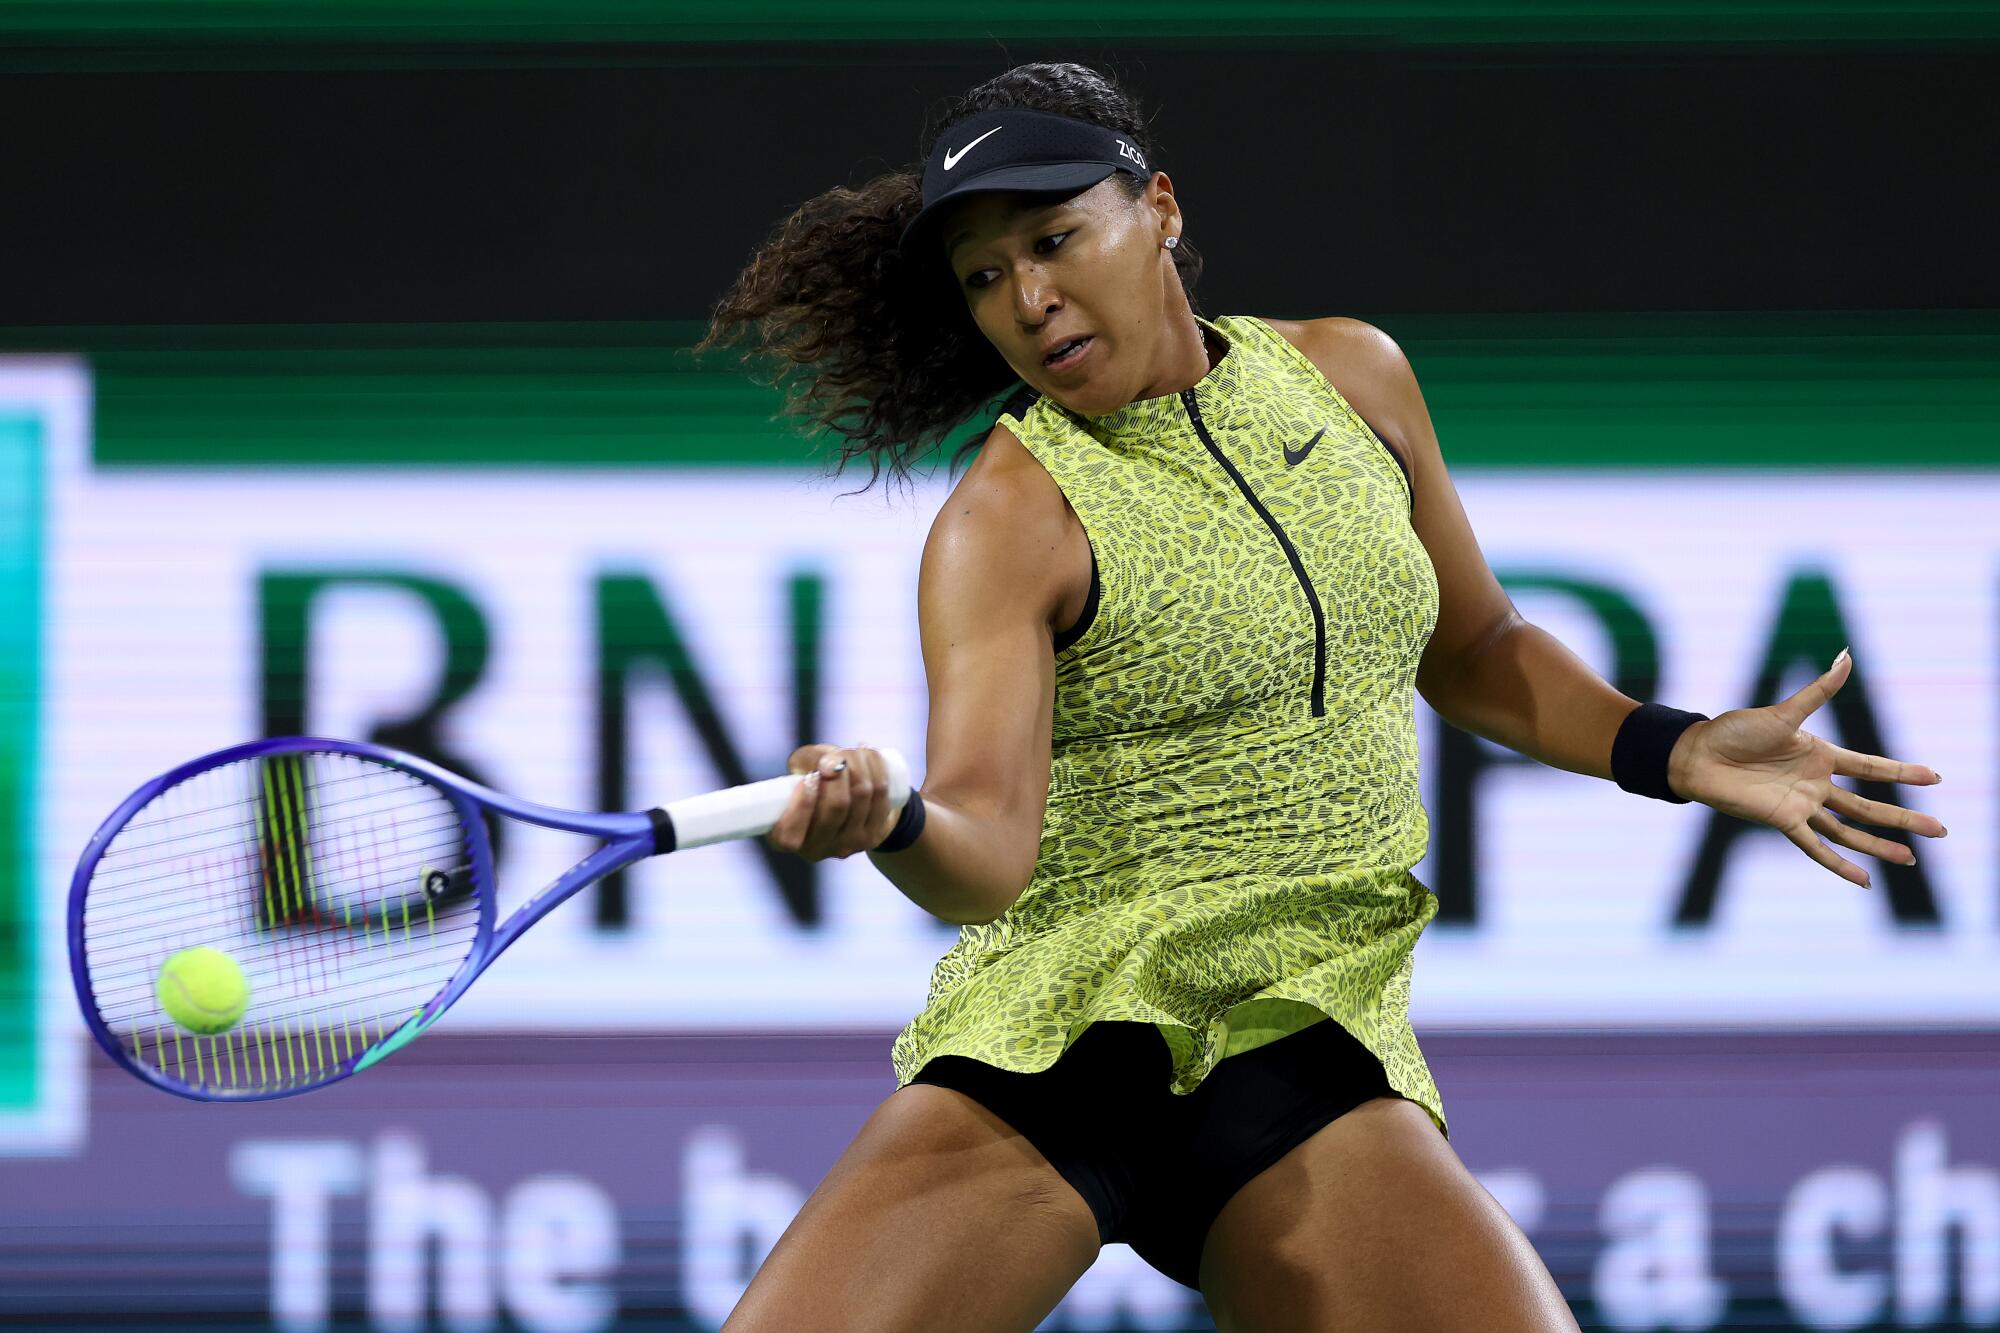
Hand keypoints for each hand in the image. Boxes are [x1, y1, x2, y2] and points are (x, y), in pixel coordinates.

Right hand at [766, 743, 899, 860]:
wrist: (851, 802)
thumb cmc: (817, 783)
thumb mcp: (800, 770)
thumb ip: (804, 761)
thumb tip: (828, 764)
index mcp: (787, 837)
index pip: (789, 835)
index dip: (802, 804)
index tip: (811, 777)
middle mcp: (816, 848)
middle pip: (836, 805)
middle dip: (839, 770)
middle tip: (837, 756)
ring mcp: (847, 845)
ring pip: (861, 794)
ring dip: (858, 762)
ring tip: (853, 751)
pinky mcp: (873, 836)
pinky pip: (880, 793)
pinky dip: (876, 766)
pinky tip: (868, 754)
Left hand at [1665, 649, 1944, 887]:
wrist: (1696, 754)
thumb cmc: (1735, 730)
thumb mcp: (1783, 712)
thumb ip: (1819, 691)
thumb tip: (1846, 655)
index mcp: (1820, 755)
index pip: (1872, 767)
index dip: (1903, 772)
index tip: (1936, 777)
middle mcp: (1816, 783)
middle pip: (1869, 805)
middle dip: (1904, 817)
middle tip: (1940, 829)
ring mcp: (1801, 804)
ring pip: (1850, 830)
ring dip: (1880, 845)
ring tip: (1911, 859)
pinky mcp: (1782, 821)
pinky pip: (1815, 847)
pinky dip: (1838, 864)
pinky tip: (1863, 881)